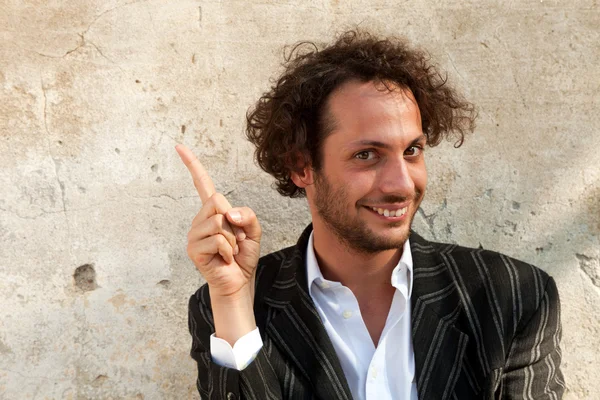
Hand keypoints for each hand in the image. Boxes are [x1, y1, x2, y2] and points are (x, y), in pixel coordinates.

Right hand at [175, 144, 261, 299]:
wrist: (239, 281)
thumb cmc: (243, 256)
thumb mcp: (253, 229)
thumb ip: (246, 214)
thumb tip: (227, 213)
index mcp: (213, 211)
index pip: (202, 184)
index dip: (192, 165)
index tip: (179, 147)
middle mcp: (200, 219)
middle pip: (217, 201)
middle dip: (234, 220)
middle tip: (236, 239)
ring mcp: (194, 234)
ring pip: (219, 221)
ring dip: (233, 238)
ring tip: (230, 250)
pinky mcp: (194, 249)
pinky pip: (218, 240)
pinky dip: (229, 250)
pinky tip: (225, 258)